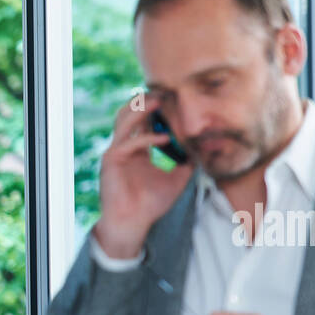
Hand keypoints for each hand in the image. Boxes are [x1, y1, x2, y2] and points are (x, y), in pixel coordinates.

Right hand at [93, 93, 194, 258]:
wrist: (132, 224)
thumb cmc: (150, 205)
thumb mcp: (176, 180)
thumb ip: (186, 164)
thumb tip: (203, 151)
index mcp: (135, 149)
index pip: (143, 120)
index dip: (156, 107)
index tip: (173, 96)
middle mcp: (123, 147)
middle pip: (129, 113)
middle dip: (145, 100)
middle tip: (166, 90)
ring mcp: (115, 153)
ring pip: (123, 120)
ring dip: (140, 109)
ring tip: (159, 100)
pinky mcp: (111, 162)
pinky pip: (128, 143)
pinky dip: (147, 138)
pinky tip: (165, 139)